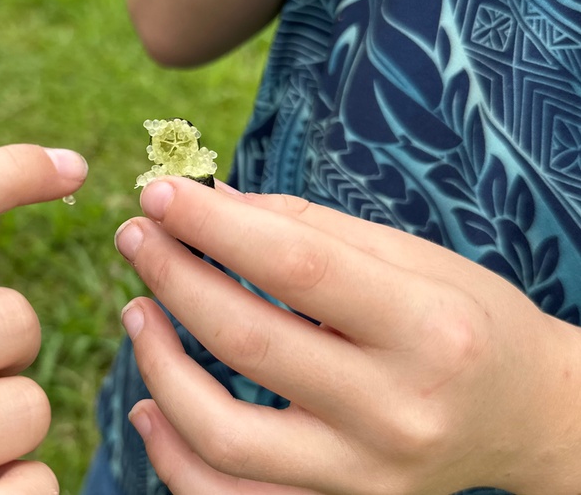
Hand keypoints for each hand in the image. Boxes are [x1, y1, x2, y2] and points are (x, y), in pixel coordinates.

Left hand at [114, 177, 580, 494]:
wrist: (523, 415)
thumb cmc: (465, 321)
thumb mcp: (410, 258)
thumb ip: (307, 229)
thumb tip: (208, 201)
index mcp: (426, 330)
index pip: (296, 266)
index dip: (213, 225)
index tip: (160, 193)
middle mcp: (396, 412)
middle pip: (246, 342)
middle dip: (172, 277)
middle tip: (136, 235)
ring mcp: (362, 475)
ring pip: (221, 434)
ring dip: (157, 365)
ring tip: (137, 310)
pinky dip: (172, 456)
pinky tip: (148, 408)